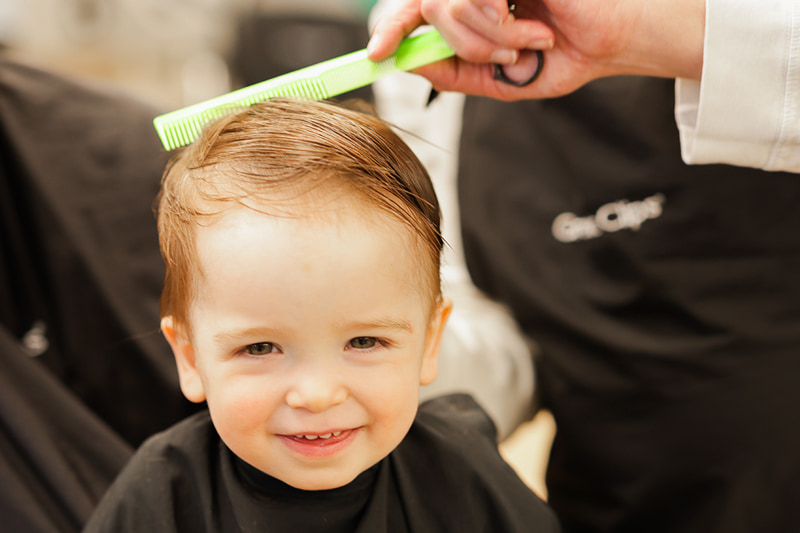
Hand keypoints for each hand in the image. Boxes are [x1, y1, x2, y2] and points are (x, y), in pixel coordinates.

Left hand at [367, 0, 704, 100]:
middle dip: (454, 44)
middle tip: (496, 59)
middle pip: (423, 4)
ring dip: (485, 42)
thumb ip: (453, 72)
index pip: (416, 7)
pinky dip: (501, 29)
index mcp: (470, 7)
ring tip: (523, 45)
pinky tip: (534, 30)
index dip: (389, 25)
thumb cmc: (565, 55)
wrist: (612, 41)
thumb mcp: (499, 79)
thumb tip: (410, 61)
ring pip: (445, 7)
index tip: (377, 52)